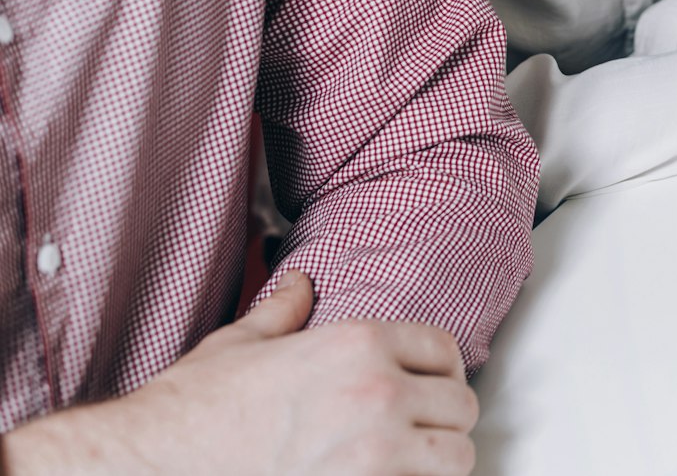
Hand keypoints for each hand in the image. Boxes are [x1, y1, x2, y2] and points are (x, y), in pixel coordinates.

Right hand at [3, 271, 477, 475]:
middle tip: (420, 431)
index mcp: (357, 345)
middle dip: (442, 418)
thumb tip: (299, 284)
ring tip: (413, 463)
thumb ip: (282, 312)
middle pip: (460, 405)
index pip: (444, 350)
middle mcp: (377, 393)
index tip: (427, 386)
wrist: (151, 469)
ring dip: (438, 460)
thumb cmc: (191, 413)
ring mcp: (375, 454)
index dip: (438, 369)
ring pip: (456, 457)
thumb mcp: (238, 346)